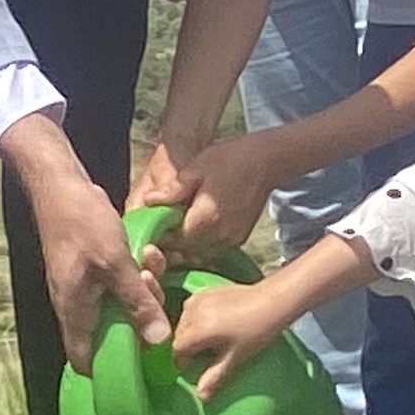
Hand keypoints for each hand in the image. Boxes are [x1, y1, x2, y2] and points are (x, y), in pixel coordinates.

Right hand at [14, 133, 170, 368]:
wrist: (60, 185)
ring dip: (141, 289)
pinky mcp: (92, 269)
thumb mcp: (116, 264)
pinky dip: (134, 273)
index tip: (143, 360)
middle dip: (140, 316)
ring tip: (151, 263)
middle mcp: (76, 306)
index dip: (111, 369)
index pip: (85, 361)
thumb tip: (159, 341)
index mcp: (75, 313)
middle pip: (112, 332)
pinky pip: (118, 283)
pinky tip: (146, 252)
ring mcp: (84, 286)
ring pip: (120, 304)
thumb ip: (138, 303)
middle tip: (154, 290)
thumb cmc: (81, 223)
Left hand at [150, 137, 277, 267]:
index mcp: (205, 220)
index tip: (151, 225)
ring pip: (199, 254)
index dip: (159, 236)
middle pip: (185, 252)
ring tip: (177, 227)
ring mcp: (232, 240)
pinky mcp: (239, 239)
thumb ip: (173, 190)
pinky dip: (201, 244)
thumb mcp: (195, 168)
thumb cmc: (229, 159)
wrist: (266, 161)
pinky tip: (195, 228)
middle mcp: (220, 236)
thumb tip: (147, 202)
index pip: (172, 241)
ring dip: (186, 246)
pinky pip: (213, 250)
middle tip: (161, 227)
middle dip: (171, 244)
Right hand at [166, 277, 285, 398]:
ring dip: (190, 332)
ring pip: (184, 320)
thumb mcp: (235, 357)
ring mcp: (199, 298)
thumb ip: (214, 376)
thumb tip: (200, 396)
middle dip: (186, 347)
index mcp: (198, 329)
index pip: (177, 349)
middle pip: (178, 334)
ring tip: (209, 340)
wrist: (273, 300)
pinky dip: (196, 318)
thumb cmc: (257, 331)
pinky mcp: (206, 290)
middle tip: (204, 356)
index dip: (183, 362)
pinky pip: (192, 308)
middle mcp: (193, 311)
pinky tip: (213, 323)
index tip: (194, 368)